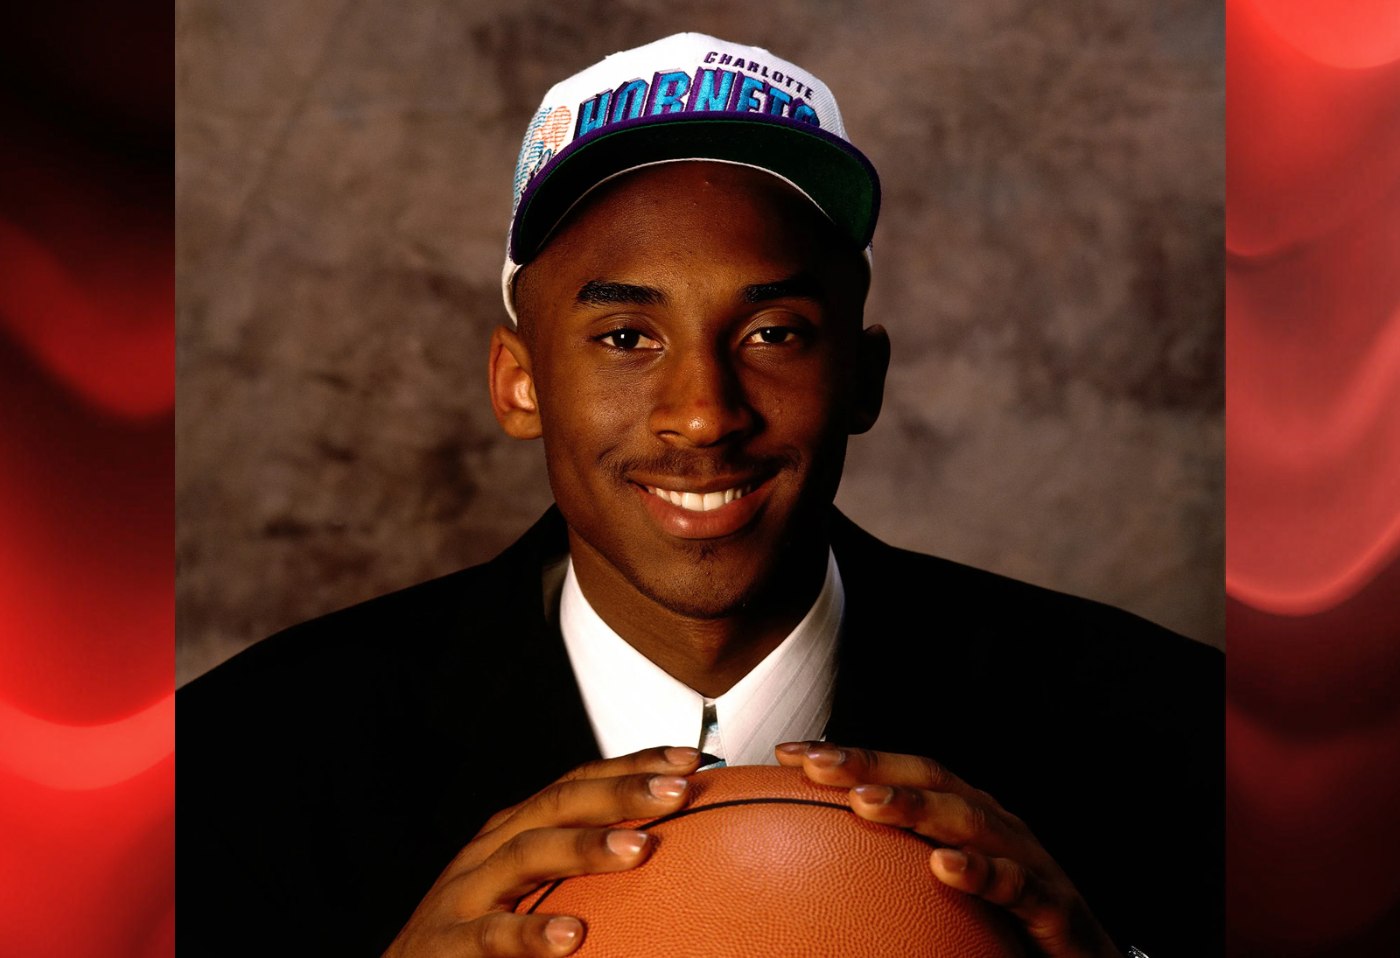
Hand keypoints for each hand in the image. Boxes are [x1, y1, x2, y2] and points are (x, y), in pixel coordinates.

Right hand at [383, 745, 701, 957]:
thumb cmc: (480, 937)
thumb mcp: (533, 892)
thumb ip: (584, 874)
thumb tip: (668, 858)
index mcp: (516, 830)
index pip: (578, 782)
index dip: (632, 765)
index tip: (690, 760)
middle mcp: (491, 848)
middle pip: (560, 802)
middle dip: (621, 790)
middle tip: (679, 790)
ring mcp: (464, 892)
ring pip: (527, 853)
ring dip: (585, 847)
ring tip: (640, 849)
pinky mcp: (444, 943)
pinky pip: (491, 935)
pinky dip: (530, 933)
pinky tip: (571, 938)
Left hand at [776, 742, 1119, 957]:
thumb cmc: (1009, 925)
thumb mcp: (942, 891)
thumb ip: (891, 869)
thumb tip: (809, 872)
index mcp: (965, 814)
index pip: (900, 772)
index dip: (850, 756)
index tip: (788, 753)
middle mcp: (995, 824)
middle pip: (929, 780)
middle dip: (870, 765)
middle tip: (815, 763)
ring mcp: (1027, 860)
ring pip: (969, 820)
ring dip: (916, 806)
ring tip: (864, 801)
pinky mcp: (1054, 906)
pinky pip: (1017, 885)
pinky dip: (982, 873)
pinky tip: (944, 868)